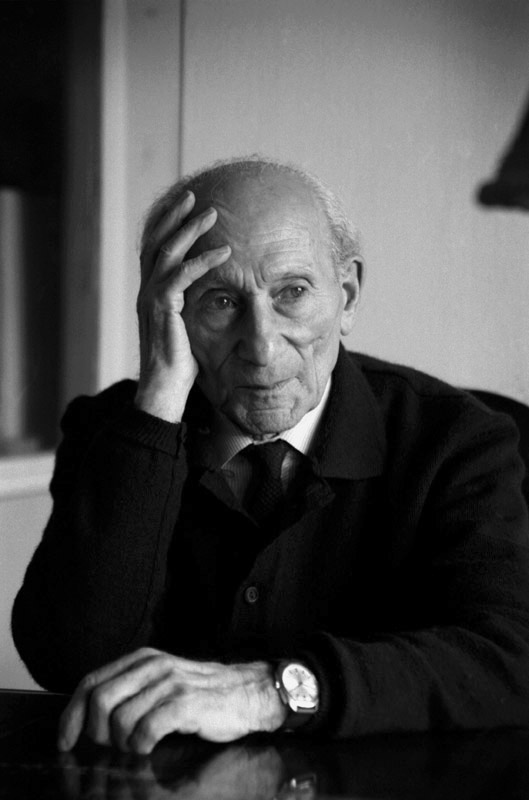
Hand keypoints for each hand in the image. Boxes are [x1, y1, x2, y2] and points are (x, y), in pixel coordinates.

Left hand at [57, 648, 286, 753]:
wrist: (248, 692)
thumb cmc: (204, 693)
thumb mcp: (163, 681)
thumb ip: (132, 689)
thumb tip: (90, 716)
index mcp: (143, 659)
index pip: (92, 682)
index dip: (72, 714)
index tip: (66, 740)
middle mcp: (153, 666)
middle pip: (100, 700)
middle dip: (95, 733)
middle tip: (110, 747)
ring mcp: (170, 683)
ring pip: (120, 719)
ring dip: (121, 743)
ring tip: (138, 745)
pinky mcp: (185, 703)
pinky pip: (145, 730)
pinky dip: (141, 746)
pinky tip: (151, 746)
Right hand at [135, 192, 230, 421]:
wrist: (164, 389)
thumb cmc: (180, 364)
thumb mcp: (187, 327)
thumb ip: (192, 306)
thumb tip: (215, 295)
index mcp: (151, 293)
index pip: (156, 250)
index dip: (168, 225)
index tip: (185, 207)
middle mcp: (147, 291)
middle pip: (157, 242)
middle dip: (175, 216)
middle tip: (193, 195)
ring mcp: (151, 299)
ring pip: (168, 252)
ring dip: (190, 230)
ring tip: (212, 214)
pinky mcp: (163, 309)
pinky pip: (182, 277)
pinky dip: (203, 261)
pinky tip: (223, 253)